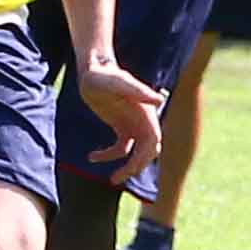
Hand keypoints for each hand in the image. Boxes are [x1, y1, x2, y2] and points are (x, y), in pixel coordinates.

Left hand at [78, 54, 164, 187]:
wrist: (93, 69)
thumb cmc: (103, 74)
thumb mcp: (117, 82)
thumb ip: (137, 90)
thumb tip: (159, 100)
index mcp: (146, 113)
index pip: (153, 141)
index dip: (145, 157)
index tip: (129, 168)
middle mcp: (143, 121)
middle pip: (147, 151)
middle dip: (136, 167)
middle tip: (118, 179)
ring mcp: (132, 125)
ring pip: (136, 154)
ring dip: (126, 168)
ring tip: (112, 180)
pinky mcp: (120, 126)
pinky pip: (120, 148)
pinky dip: (108, 156)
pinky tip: (91, 157)